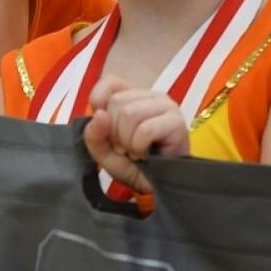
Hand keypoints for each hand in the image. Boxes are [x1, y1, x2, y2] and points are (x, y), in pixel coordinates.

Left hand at [84, 77, 190, 195]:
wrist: (157, 188)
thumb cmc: (133, 166)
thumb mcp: (104, 151)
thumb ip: (93, 134)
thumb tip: (99, 114)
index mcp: (133, 96)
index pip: (110, 82)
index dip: (100, 104)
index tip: (107, 129)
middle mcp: (151, 96)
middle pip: (117, 101)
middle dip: (114, 132)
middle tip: (126, 147)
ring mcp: (166, 107)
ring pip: (130, 113)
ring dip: (127, 141)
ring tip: (137, 151)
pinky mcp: (177, 123)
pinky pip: (145, 129)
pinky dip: (139, 147)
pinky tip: (147, 155)